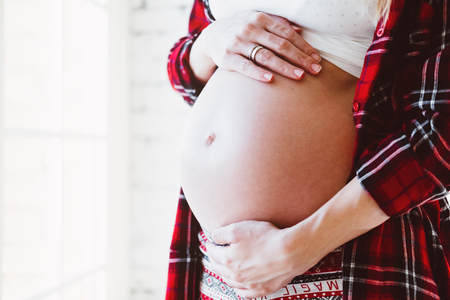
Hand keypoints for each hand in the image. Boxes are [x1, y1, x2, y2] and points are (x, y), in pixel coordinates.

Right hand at [191, 11, 321, 82]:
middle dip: (299, 58)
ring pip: (265, 56)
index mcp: (261, 18)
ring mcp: (238, 43)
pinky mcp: (227, 58)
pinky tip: (270, 79)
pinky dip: (257, 73)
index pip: (287, 34)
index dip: (303, 47)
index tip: (316, 59)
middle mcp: (250, 29)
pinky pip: (245, 67)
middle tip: (315, 70)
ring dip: (284, 67)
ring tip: (299, 76)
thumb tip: (299, 31)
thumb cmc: (241, 29)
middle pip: (280, 45)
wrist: (210, 36)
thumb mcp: (257, 20)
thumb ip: (277, 24)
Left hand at [205, 220, 320, 298]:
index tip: (210, 242)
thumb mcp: (238, 229)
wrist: (290, 252)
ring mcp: (249, 285)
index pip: (213, 252)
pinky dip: (238, 289)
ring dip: (224, 274)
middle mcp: (235, 275)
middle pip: (219, 268)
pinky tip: (238, 286)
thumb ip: (221, 233)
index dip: (210, 245)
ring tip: (222, 269)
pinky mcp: (262, 289)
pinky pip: (245, 293)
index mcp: (227, 260)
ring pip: (230, 282)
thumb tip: (213, 237)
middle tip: (212, 255)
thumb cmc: (265, 238)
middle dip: (214, 260)